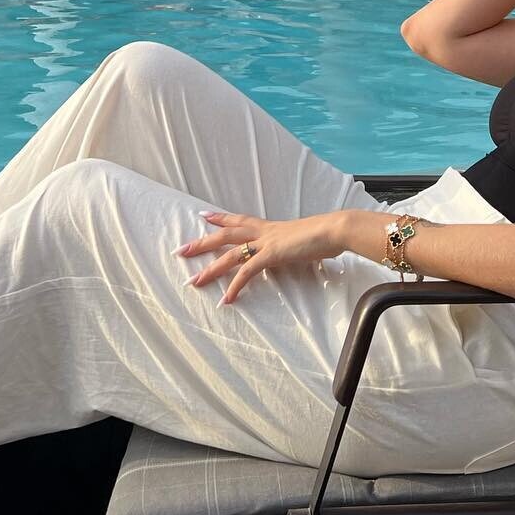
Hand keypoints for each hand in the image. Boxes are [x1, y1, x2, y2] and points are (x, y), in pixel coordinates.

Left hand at [179, 209, 348, 303]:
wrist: (333, 229)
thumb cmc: (323, 234)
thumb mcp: (301, 239)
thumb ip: (291, 245)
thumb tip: (293, 249)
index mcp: (269, 227)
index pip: (239, 220)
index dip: (220, 218)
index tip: (203, 215)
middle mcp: (263, 232)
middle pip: (225, 235)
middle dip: (202, 243)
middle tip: (181, 250)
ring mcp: (266, 242)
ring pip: (230, 254)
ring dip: (211, 269)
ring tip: (194, 281)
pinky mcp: (271, 255)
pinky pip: (247, 272)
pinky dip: (235, 286)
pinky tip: (227, 299)